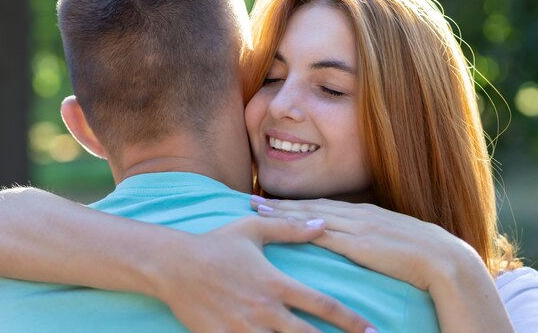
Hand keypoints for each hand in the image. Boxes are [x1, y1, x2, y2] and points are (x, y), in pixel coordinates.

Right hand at [156, 216, 374, 332]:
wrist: (173, 265)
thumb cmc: (215, 245)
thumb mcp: (253, 229)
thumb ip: (290, 228)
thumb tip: (322, 223)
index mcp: (275, 282)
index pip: (322, 305)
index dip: (351, 320)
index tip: (372, 330)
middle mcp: (264, 310)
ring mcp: (244, 328)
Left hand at [250, 196, 476, 291]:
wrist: (446, 260)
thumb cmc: (423, 255)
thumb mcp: (395, 241)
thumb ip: (374, 239)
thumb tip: (361, 246)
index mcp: (365, 214)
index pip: (322, 207)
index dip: (295, 205)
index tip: (272, 203)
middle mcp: (356, 215)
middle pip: (308, 207)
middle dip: (278, 205)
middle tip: (250, 201)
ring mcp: (356, 227)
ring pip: (308, 217)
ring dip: (280, 213)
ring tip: (255, 211)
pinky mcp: (358, 244)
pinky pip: (321, 234)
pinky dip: (297, 228)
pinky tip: (281, 228)